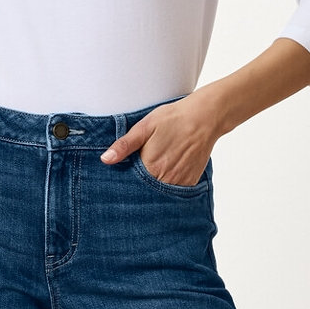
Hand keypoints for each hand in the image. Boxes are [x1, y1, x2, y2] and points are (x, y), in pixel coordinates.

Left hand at [100, 91, 218, 186]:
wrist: (204, 117)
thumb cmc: (173, 119)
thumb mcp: (144, 127)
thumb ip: (124, 146)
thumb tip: (105, 160)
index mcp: (150, 167)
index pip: (132, 183)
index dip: (127, 180)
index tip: (126, 173)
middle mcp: (165, 179)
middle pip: (147, 190)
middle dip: (141, 184)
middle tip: (143, 169)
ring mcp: (180, 182)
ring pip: (161, 191)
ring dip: (156, 185)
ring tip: (157, 167)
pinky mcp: (191, 182)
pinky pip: (176, 190)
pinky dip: (170, 184)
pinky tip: (170, 169)